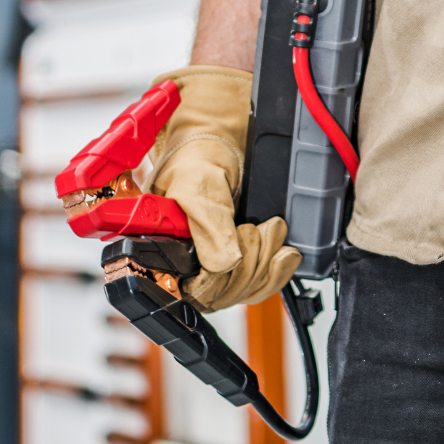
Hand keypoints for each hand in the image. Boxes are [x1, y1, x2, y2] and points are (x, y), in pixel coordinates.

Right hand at [147, 65, 300, 312]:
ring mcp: (211, 268)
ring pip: (243, 293)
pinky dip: (277, 271)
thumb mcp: (195, 186)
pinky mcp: (236, 265)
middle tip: (256, 227)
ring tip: (272, 229)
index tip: (234, 255)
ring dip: (265, 263)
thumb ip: (206, 224)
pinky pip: (258, 285)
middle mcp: (182, 266)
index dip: (214, 282)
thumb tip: (225, 263)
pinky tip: (284, 253)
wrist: (218, 147)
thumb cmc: (194, 161)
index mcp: (159, 252)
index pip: (186, 292)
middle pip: (220, 296)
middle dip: (247, 263)